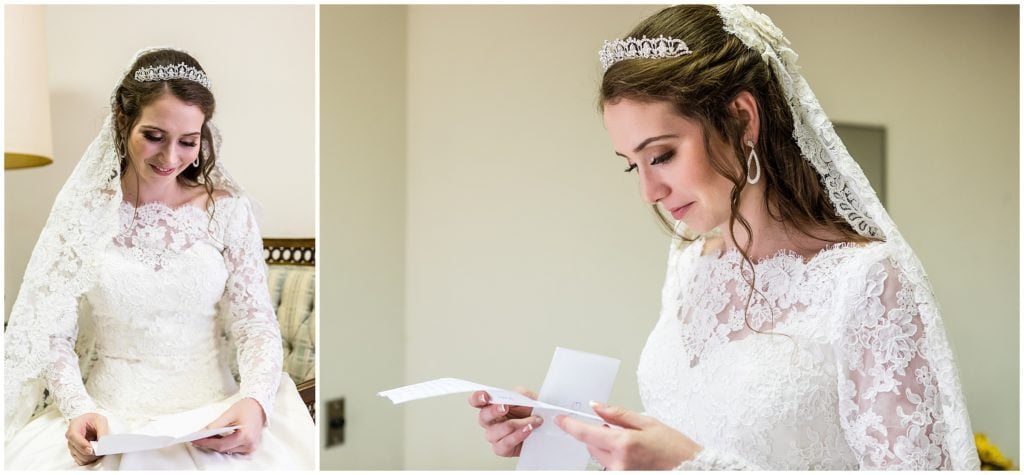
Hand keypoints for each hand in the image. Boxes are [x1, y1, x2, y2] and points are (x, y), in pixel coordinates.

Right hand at [66, 412, 108, 465]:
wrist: (91, 423)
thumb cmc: (94, 420)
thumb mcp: (101, 421)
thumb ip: (102, 432)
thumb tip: (103, 444)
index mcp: (74, 426)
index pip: (73, 437)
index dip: (82, 445)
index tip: (92, 449)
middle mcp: (70, 438)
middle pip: (77, 450)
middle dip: (91, 452)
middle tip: (101, 449)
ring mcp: (72, 446)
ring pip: (80, 457)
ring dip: (92, 456)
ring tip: (100, 450)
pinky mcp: (75, 453)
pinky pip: (82, 461)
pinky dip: (90, 460)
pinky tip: (95, 453)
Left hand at [192, 398, 265, 454]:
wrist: (259, 405)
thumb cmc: (247, 407)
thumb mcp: (229, 414)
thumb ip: (216, 425)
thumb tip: (203, 432)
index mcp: (245, 436)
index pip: (221, 444)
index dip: (207, 443)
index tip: (196, 440)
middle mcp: (249, 444)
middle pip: (224, 449)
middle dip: (210, 444)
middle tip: (198, 439)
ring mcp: (251, 447)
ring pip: (228, 450)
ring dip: (217, 445)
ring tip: (207, 438)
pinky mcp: (250, 447)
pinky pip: (234, 449)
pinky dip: (225, 445)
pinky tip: (218, 440)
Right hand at [468, 388, 543, 456]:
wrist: (544, 428)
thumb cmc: (531, 413)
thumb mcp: (528, 398)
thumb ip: (519, 394)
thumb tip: (512, 396)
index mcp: (492, 406)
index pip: (477, 401)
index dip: (477, 398)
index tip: (485, 396)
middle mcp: (490, 421)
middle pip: (483, 417)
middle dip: (493, 411)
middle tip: (505, 408)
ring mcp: (494, 436)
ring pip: (494, 432)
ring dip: (515, 425)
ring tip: (530, 421)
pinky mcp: (502, 449)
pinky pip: (505, 444)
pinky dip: (517, 436)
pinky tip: (527, 430)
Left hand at [555, 401, 701, 469]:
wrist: (689, 468)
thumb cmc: (674, 447)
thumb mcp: (647, 422)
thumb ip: (618, 414)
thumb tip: (596, 406)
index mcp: (624, 444)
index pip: (587, 433)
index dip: (570, 425)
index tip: (560, 419)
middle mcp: (619, 462)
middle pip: (591, 445)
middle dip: (597, 433)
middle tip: (617, 429)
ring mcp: (620, 473)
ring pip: (599, 455)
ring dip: (605, 446)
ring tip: (630, 443)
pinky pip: (609, 465)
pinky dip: (613, 456)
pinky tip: (630, 453)